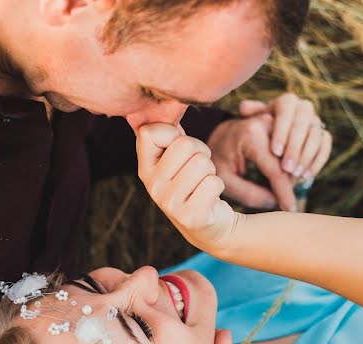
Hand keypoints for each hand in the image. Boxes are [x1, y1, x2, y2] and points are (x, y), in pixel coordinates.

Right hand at [135, 123, 239, 253]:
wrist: (209, 224)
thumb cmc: (193, 181)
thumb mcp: (176, 156)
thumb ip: (168, 130)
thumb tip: (167, 101)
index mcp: (145, 168)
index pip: (150, 133)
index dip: (173, 134)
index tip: (178, 148)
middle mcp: (152, 186)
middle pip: (185, 145)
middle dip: (201, 152)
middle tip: (198, 169)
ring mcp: (169, 204)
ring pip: (202, 163)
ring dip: (210, 170)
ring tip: (203, 183)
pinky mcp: (190, 216)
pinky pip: (213, 182)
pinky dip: (218, 186)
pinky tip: (209, 198)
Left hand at [207, 93, 331, 211]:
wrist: (226, 136)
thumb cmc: (223, 159)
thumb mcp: (225, 178)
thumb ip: (247, 192)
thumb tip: (273, 201)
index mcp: (250, 131)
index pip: (274, 163)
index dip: (284, 189)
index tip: (289, 208)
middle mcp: (270, 118)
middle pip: (297, 141)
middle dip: (297, 168)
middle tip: (292, 188)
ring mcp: (285, 118)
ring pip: (313, 133)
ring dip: (310, 159)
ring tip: (301, 180)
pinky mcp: (296, 122)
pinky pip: (320, 135)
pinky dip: (319, 154)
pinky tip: (309, 173)